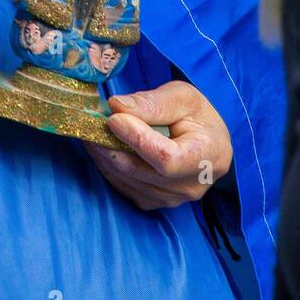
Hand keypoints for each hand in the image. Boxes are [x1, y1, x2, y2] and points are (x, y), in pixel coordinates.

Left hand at [84, 80, 231, 210]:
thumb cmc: (196, 116)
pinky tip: (101, 146)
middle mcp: (191, 186)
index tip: (114, 118)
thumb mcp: (183, 97)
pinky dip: (108, 166)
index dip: (136, 139)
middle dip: (112, 144)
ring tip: (92, 130)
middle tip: (92, 121)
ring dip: (105, 155)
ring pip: (128, 180)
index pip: (166, 158)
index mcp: (207, 156)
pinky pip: (124, 187)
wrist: (206, 142)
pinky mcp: (154, 202)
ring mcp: (172, 199)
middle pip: (142, 171)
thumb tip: (117, 106)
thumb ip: (153, 102)